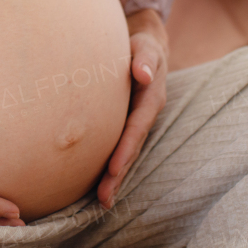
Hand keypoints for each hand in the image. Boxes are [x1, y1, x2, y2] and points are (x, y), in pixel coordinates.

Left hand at [97, 10, 169, 208]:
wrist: (143, 46)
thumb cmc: (141, 45)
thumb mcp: (145, 47)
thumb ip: (144, 59)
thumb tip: (143, 74)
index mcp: (150, 100)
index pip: (136, 128)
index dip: (125, 149)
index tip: (113, 170)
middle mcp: (144, 115)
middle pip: (131, 149)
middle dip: (119, 174)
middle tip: (104, 198)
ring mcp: (135, 121)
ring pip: (125, 152)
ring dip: (115, 177)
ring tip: (102, 201)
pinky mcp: (124, 123)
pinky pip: (118, 146)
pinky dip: (110, 165)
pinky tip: (97, 184)